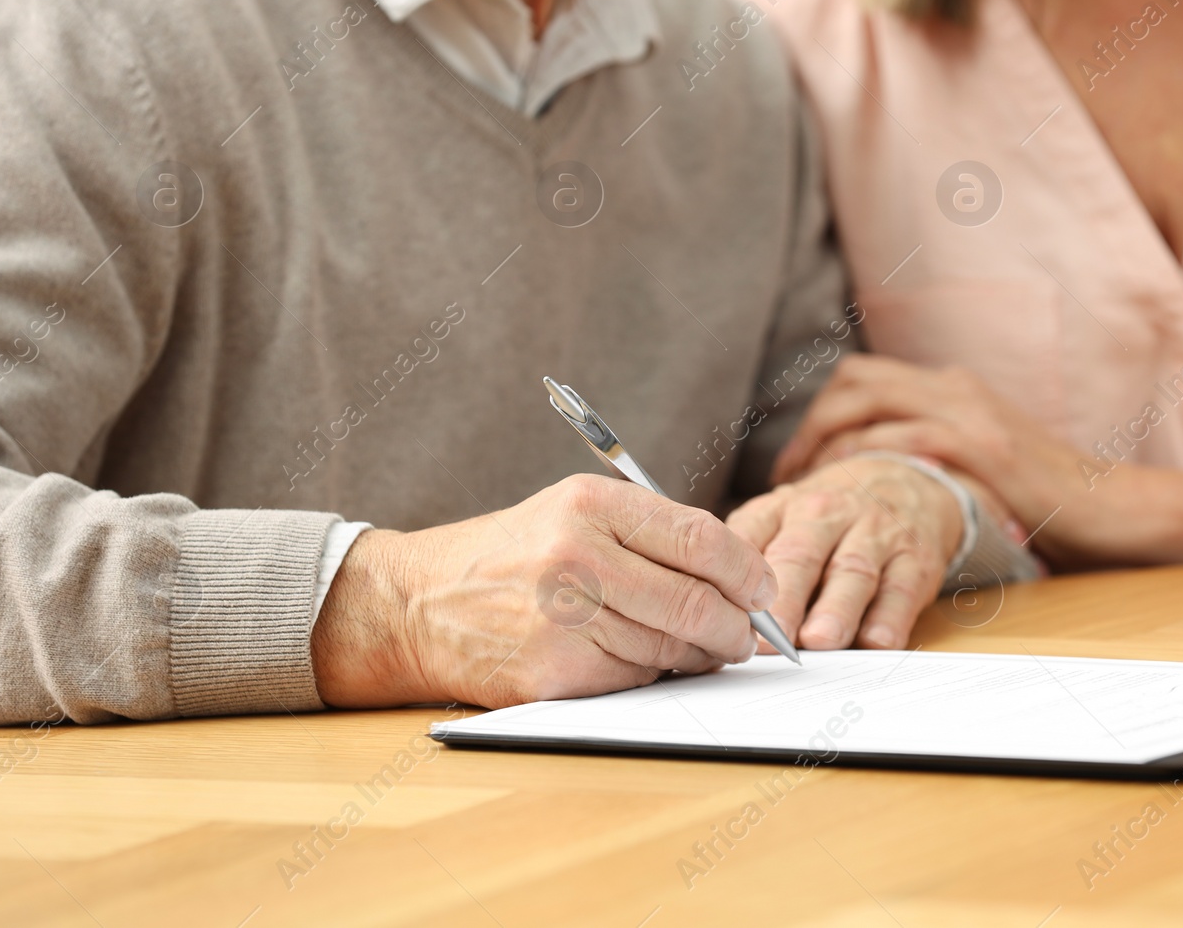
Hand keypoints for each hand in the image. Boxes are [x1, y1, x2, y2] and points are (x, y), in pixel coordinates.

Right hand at [311, 474, 777, 709]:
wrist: (418, 604)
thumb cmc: (511, 556)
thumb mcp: (573, 511)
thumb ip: (649, 533)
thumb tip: (738, 576)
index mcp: (590, 504)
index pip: (699, 538)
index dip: (747, 570)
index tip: (764, 589)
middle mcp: (577, 555)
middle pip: (694, 600)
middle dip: (736, 626)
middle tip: (747, 635)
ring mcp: (563, 617)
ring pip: (670, 646)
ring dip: (699, 654)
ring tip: (702, 648)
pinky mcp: (553, 670)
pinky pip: (635, 677)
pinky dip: (653, 673)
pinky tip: (646, 661)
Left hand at [726, 457, 962, 650]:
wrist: (905, 481)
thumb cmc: (827, 518)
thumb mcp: (781, 518)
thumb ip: (747, 557)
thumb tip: (707, 615)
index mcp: (783, 508)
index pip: (752, 535)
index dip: (733, 574)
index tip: (720, 610)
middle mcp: (827, 515)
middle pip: (801, 554)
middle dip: (784, 599)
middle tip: (768, 638)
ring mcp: (875, 535)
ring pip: (853, 571)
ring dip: (836, 609)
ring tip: (819, 640)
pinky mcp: (915, 559)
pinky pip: (902, 588)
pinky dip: (890, 617)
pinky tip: (876, 641)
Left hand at [772, 355, 1182, 566]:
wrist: (1115, 507)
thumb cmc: (1048, 499)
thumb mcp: (984, 462)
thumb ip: (939, 455)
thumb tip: (885, 479)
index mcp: (953, 388)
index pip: (864, 377)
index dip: (821, 414)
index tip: (799, 460)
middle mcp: (954, 388)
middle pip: (853, 380)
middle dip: (810, 425)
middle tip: (789, 475)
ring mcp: (967, 412)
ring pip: (868, 402)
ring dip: (825, 443)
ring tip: (806, 488)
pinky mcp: (980, 446)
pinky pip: (902, 439)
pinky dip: (865, 460)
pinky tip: (850, 491)